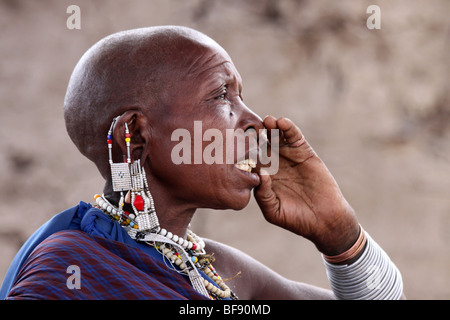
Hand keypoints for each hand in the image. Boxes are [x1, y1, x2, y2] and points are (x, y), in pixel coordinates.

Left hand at [254, 116, 359, 255]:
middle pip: (260, 144)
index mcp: (262, 176)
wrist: (323, 219)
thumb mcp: (273, 210)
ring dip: (270, 127)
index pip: (248, 160)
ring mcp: (288, 156)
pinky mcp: (303, 151)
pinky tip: (282, 122)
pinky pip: (294, 136)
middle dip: (254, 135)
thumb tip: (260, 174)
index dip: (242, 152)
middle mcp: (273, 163)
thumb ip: (263, 194)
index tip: (233, 143)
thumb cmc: (295, 219)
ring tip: (266, 121)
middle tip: (249, 128)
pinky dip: (288, 128)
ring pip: (276, 136)